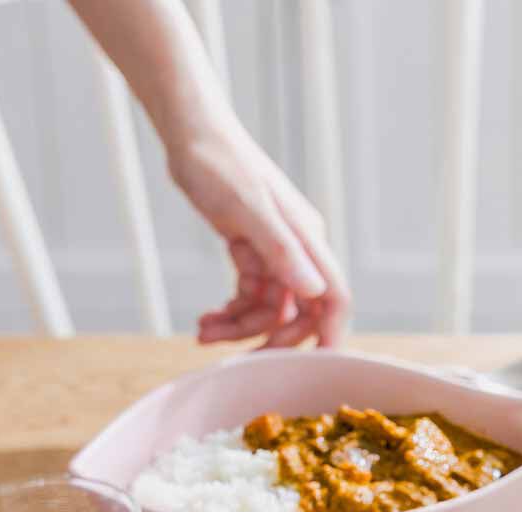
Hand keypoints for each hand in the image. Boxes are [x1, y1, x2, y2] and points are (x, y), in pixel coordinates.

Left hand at [173, 133, 349, 347]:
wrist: (188, 130)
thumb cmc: (217, 161)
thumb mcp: (248, 209)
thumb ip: (282, 251)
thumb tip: (315, 292)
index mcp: (306, 240)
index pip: (333, 298)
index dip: (328, 337)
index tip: (314, 372)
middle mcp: (297, 249)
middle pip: (299, 313)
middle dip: (269, 338)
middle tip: (236, 359)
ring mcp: (274, 252)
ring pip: (268, 308)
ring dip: (239, 327)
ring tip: (203, 331)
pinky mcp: (252, 250)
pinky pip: (249, 295)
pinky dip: (230, 311)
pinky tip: (206, 318)